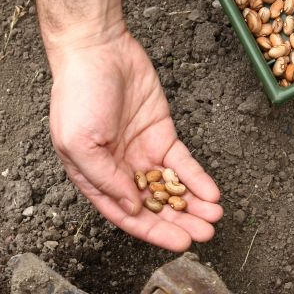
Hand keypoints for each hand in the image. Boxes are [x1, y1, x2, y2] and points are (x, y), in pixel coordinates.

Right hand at [46, 28, 223, 251]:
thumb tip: (132, 208)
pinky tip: (212, 192)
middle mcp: (119, 169)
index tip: (180, 244)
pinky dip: (197, 178)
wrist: (98, 49)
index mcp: (94, 177)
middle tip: (205, 234)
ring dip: (193, 205)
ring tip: (215, 216)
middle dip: (180, 222)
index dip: (153, 232)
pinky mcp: (161, 134)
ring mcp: (142, 152)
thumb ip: (105, 178)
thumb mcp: (79, 142)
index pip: (126, 215)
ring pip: (171, 188)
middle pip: (154, 206)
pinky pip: (182, 163)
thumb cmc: (78, 93)